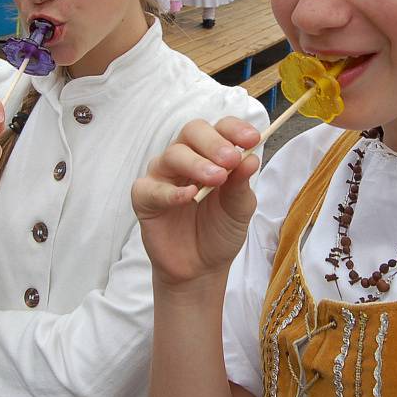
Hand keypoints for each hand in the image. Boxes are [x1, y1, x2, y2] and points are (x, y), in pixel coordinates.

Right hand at [132, 117, 260, 286]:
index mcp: (212, 154)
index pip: (220, 128)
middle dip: (214, 143)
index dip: (234, 129)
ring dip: (196, 163)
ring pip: (173, 154)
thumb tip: (251, 157)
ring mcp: (163, 175)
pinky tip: (189, 196)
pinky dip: (171, 191)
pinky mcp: (145, 197)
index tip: (252, 139)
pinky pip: (152, 187)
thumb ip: (242, 183)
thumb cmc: (220, 231)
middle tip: (230, 160)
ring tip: (216, 178)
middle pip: (193, 131)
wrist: (201, 268)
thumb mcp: (240, 208)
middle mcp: (186, 158)